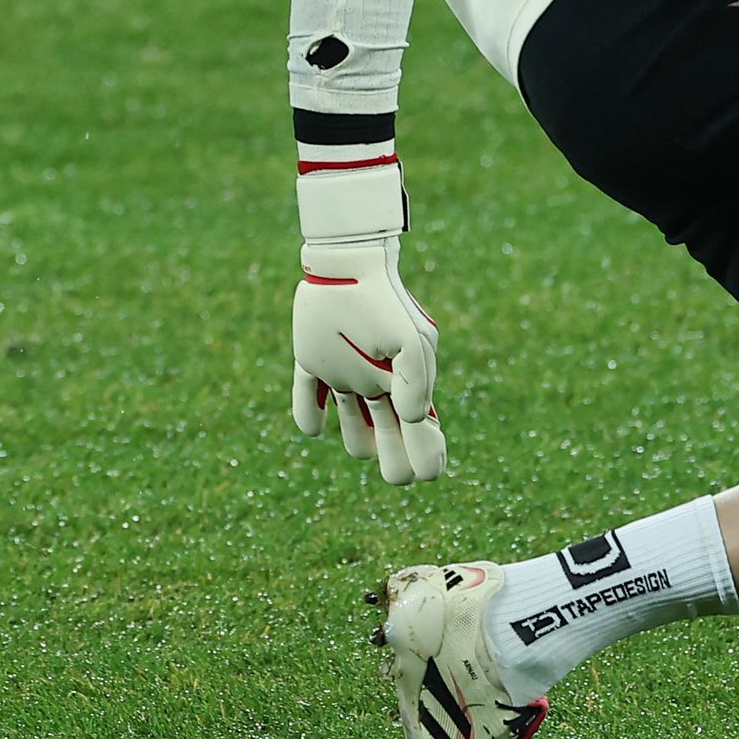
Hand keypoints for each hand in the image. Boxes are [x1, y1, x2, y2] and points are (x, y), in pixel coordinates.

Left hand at [291, 234, 447, 484]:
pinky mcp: (311, 364)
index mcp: (407, 382)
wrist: (347, 265)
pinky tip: (316, 424)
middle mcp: (379, 385)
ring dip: (358, 440)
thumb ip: (417, 379)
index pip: (423, 433)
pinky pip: (307, 405)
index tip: (431, 472)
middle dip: (397, 460)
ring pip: (352, 430)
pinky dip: (309, 419)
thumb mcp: (412, 338)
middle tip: (398, 472)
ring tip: (363, 435)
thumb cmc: (384, 302)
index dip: (429, 455)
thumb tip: (417, 420)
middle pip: (390, 441)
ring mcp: (345, 376)